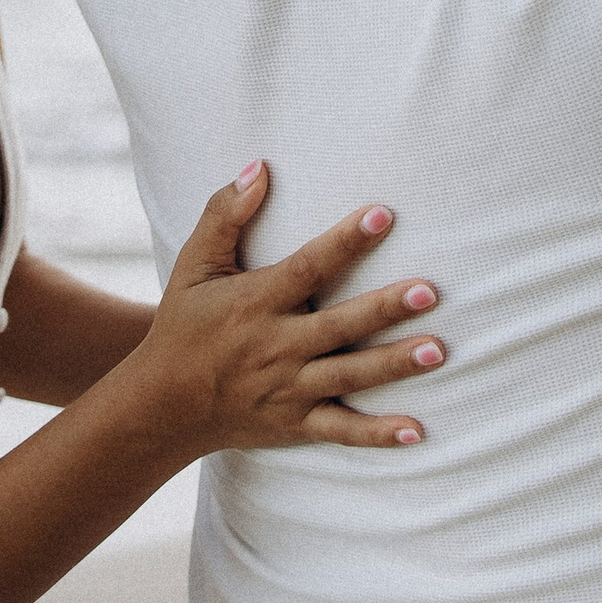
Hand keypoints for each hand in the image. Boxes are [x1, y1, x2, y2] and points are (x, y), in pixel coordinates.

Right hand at [130, 164, 443, 453]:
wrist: (163, 405)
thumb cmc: (183, 324)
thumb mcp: (193, 265)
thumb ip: (225, 214)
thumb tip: (260, 168)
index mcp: (256, 303)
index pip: (308, 268)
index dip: (345, 241)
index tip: (382, 214)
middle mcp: (276, 347)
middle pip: (339, 326)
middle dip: (384, 309)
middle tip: (429, 290)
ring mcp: (288, 390)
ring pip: (350, 377)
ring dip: (394, 364)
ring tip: (438, 350)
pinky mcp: (295, 424)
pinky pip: (342, 430)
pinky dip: (378, 434)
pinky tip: (415, 432)